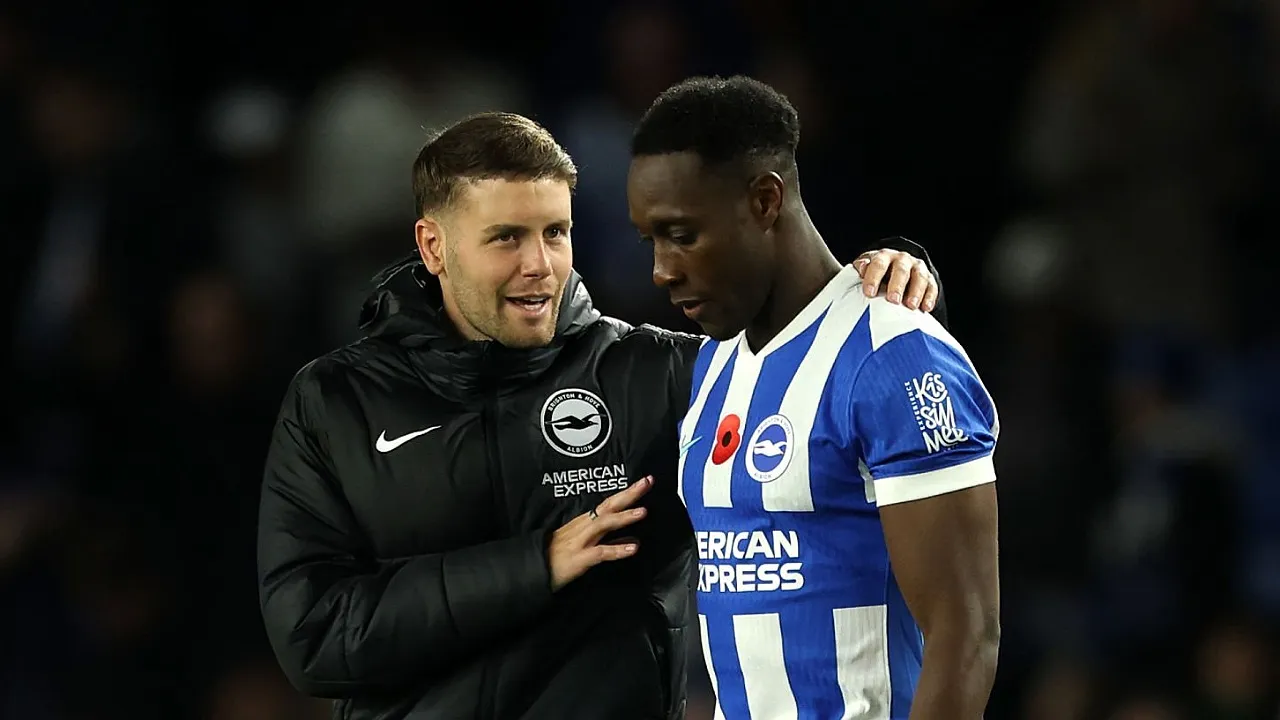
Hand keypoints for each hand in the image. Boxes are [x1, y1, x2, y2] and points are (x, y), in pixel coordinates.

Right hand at [547, 476, 652, 591]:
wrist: (532, 572)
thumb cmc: (556, 560)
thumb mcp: (584, 546)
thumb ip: (608, 541)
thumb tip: (632, 539)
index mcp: (584, 523)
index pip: (608, 504)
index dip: (627, 492)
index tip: (645, 481)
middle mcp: (582, 528)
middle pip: (608, 506)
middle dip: (629, 493)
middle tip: (648, 481)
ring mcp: (580, 542)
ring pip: (603, 524)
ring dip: (623, 517)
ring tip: (643, 512)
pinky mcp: (578, 559)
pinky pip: (600, 552)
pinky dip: (617, 550)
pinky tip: (632, 548)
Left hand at [852, 248, 938, 310]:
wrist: (894, 268)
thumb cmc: (876, 273)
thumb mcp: (866, 269)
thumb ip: (861, 268)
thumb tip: (861, 267)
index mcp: (884, 256)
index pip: (879, 264)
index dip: (874, 278)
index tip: (869, 293)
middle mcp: (902, 259)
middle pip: (901, 270)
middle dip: (897, 285)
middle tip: (893, 300)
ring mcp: (917, 268)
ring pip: (919, 277)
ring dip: (916, 292)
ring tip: (911, 306)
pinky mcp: (929, 279)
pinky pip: (932, 286)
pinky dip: (930, 297)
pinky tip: (926, 308)